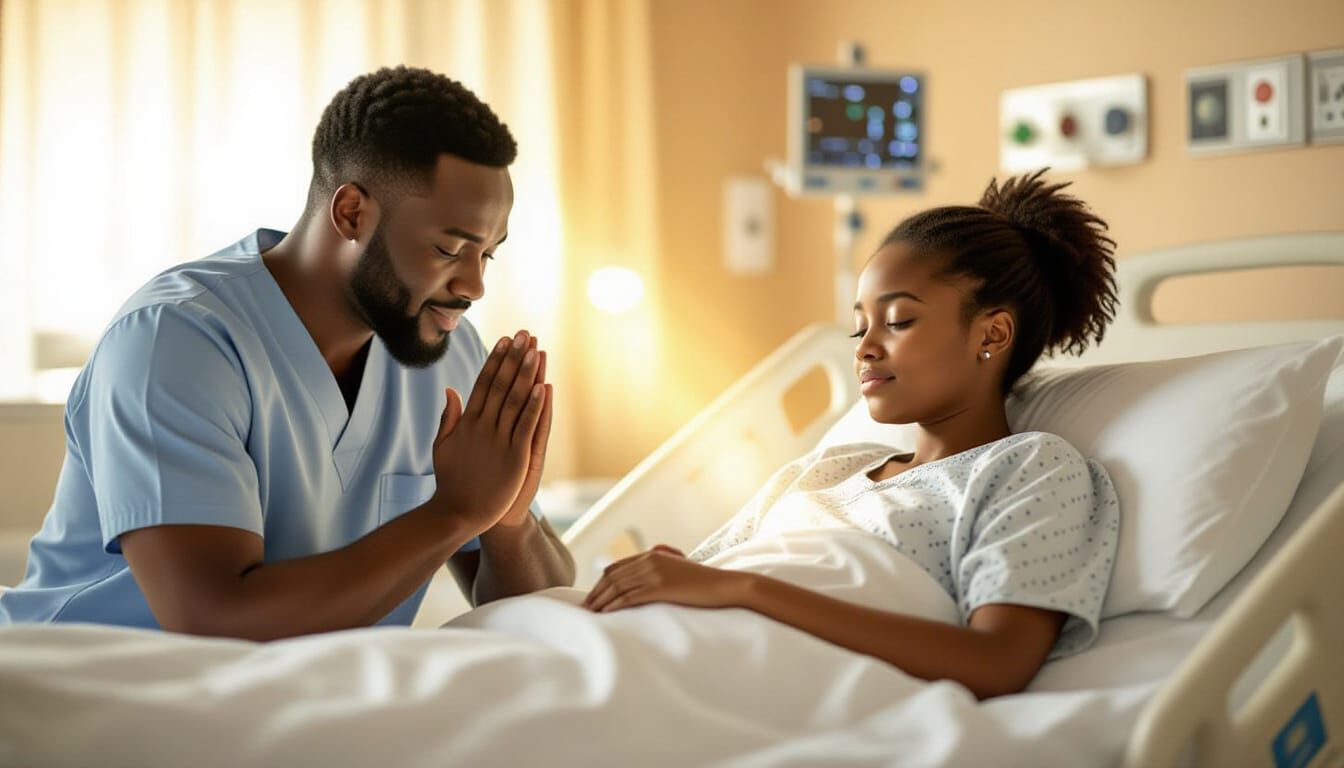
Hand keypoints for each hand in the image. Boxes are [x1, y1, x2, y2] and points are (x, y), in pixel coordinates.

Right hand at [429, 330, 546, 538]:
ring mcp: (499, 440)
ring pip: (516, 400)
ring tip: (536, 350)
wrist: (458, 513)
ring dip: (527, 373)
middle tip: (525, 333)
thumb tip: (450, 390)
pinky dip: (536, 406)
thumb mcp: (444, 446)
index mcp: (468, 422)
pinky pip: (526, 426)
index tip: (505, 340)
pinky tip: (544, 387)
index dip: (496, 360)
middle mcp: (483, 426)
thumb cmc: (452, 482)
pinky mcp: (515, 456)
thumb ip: (449, 418)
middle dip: (514, 357)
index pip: (484, 383)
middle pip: (501, 385)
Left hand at [583, 545, 749, 611]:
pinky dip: (614, 604)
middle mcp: (651, 560)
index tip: (591, 597)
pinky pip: (631, 596)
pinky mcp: (661, 587)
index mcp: (653, 555)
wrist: (726, 586)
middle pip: (612, 576)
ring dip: (600, 600)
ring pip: (618, 586)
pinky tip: (605, 613)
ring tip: (590, 613)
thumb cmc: (704, 583)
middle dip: (595, 592)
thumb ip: (661, 570)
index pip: (616, 567)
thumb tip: (645, 581)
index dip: (600, 582)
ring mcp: (655, 572)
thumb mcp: (678, 571)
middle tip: (584, 608)